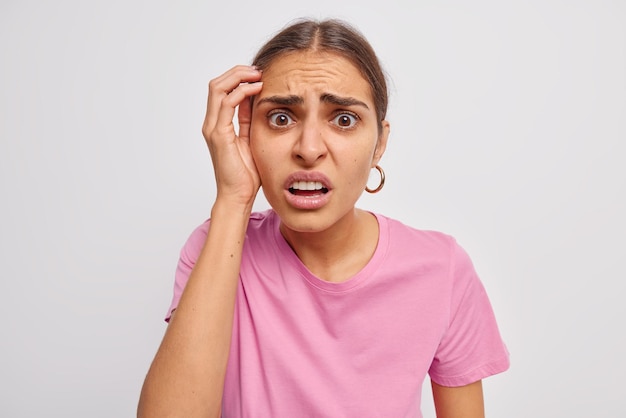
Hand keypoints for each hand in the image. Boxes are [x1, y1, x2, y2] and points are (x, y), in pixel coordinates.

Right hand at [202, 65, 262, 207]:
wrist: (238, 195)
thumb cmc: (245, 173)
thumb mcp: (250, 138)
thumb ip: (247, 119)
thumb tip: (253, 99)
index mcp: (217, 124)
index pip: (221, 90)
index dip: (238, 78)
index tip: (258, 75)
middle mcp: (211, 123)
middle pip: (216, 84)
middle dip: (237, 72)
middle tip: (258, 70)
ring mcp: (213, 128)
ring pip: (218, 88)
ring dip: (238, 77)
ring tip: (258, 75)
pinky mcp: (219, 134)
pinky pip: (227, 103)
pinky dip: (241, 91)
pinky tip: (257, 89)